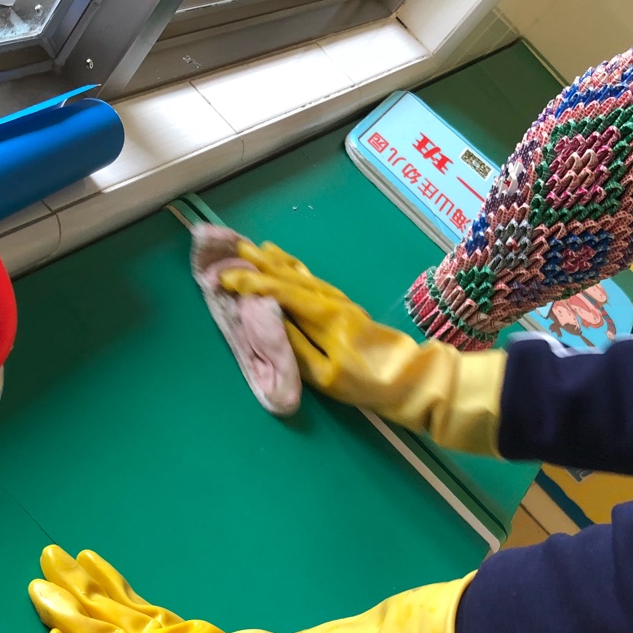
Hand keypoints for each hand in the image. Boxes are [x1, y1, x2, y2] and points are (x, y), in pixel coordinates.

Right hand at [218, 240, 505, 454]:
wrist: (408, 380)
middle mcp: (330, 302)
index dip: (252, 283)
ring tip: (254, 249)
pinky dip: (294, 269)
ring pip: (301, 275)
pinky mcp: (344, 306)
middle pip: (289, 277)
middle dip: (259, 264)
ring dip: (275, 262)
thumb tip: (271, 318)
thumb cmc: (364, 384)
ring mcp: (339, 302)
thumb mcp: (325, 374)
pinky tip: (287, 264)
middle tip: (232, 249)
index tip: (225, 276)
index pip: (281, 293)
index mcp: (324, 317)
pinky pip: (312, 281)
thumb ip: (296, 346)